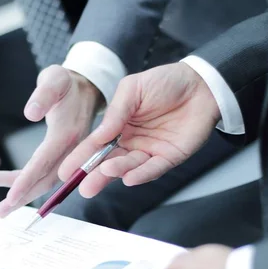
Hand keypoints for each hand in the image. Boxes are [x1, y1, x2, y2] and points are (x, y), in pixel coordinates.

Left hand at [0, 65, 102, 216]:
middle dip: (23, 197)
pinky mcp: (65, 157)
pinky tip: (10, 186)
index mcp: (67, 133)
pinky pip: (46, 174)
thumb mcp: (55, 79)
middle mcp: (72, 149)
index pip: (44, 162)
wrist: (86, 86)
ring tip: (2, 207)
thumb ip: (44, 94)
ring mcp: (70, 155)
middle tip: (2, 212)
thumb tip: (31, 113)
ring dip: (24, 195)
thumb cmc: (66, 82)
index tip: (11, 196)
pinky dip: (28, 183)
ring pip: (45, 181)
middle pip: (46, 180)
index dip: (27, 180)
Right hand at [60, 62, 220, 197]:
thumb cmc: (166, 82)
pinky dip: (142, 174)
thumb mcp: (133, 89)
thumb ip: (116, 112)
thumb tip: (99, 135)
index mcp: (118, 126)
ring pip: (129, 166)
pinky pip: (153, 169)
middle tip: (82, 187)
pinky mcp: (169, 157)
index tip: (65, 171)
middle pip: (108, 162)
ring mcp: (149, 151)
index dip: (80, 158)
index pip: (95, 146)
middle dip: (95, 175)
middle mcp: (131, 142)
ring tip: (105, 172)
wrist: (201, 84)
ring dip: (116, 171)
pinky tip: (129, 178)